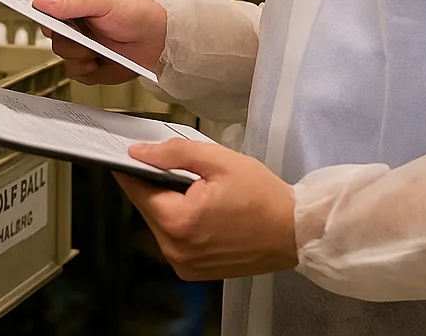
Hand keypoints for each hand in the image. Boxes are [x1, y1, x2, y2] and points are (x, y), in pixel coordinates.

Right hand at [32, 0, 166, 84]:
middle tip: (80, 32)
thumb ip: (71, 2)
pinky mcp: (85, 63)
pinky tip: (98, 60)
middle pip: (47, 30)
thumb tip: (41, 2)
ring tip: (95, 48)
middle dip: (63, 36)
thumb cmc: (134, 13)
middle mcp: (72, 20)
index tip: (30, 9)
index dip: (32, 4)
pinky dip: (85, 70)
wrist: (154, 42)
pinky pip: (72, 71)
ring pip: (58, 52)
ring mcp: (78, 42)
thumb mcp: (102, 1)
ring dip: (77, 54)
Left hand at [115, 139, 298, 280]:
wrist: (293, 231)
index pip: (137, 190)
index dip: (132, 169)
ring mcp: (184, 265)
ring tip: (197, 192)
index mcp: (179, 222)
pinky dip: (181, 224)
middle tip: (180, 170)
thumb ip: (174, 153)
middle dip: (156, 186)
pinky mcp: (194, 271)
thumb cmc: (262, 196)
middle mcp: (176, 250)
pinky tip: (202, 213)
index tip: (132, 155)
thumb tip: (139, 153)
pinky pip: (174, 241)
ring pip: (160, 225)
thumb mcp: (219, 161)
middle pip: (148, 208)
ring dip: (169, 206)